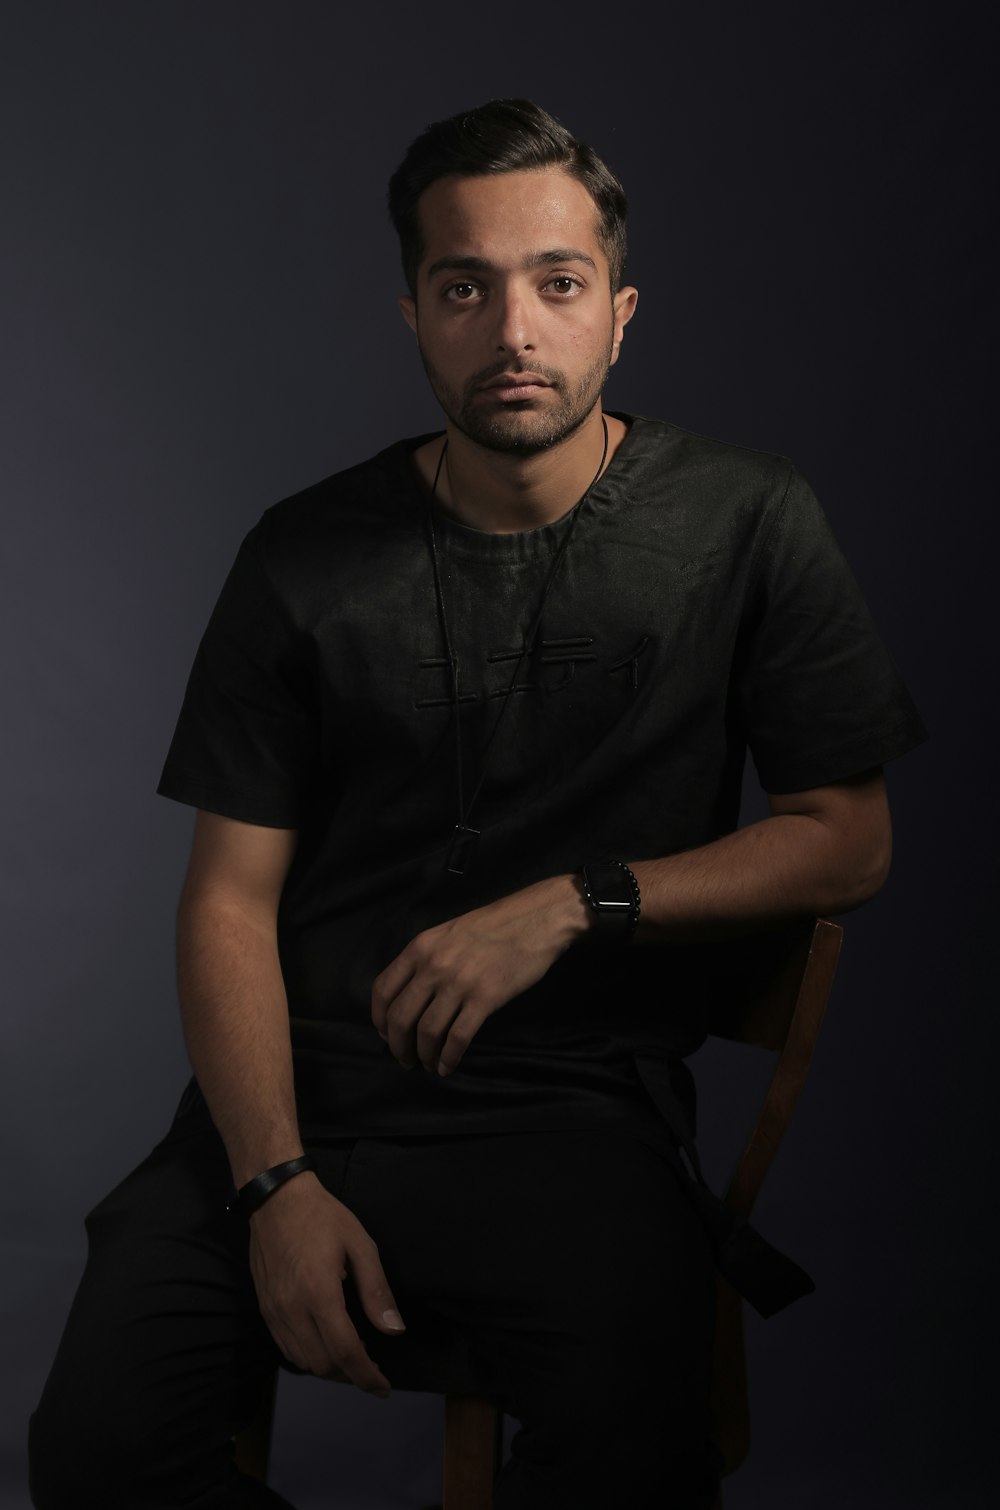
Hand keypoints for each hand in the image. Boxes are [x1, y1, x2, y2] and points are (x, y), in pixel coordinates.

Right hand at [248, 1173, 405, 1395]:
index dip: (367, 1376)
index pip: (345, 1352)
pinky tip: (324, 1343)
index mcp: (319, 1293)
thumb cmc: (323, 1217)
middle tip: (372, 1366)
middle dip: (350, 1375)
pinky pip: (286, 1348)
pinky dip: (308, 1356)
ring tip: (352, 1355)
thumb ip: (377, 1291)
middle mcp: (292, 1309)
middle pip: (323, 1364)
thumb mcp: (360, 1245)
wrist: (275, 1198)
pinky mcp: (264, 1308)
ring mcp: (274, 1311)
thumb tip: (394, 1331)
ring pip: (302, 1361)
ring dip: (329, 1368)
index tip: (384, 1387)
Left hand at [371, 875, 591, 1075]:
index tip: (386, 1035)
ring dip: (423, 1056)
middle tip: (405, 1059)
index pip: (382, 990)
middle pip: (400, 1018)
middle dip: (398, 1046)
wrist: (535, 919)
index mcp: (420, 948)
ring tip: (428, 1065)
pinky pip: (457, 1038)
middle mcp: (433, 966)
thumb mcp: (447, 934)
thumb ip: (425, 959)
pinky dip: (448, 1058)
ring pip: (427, 1032)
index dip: (379, 1020)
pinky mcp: (484, 998)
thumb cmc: (493, 926)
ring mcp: (459, 983)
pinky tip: (448, 1066)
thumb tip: (410, 995)